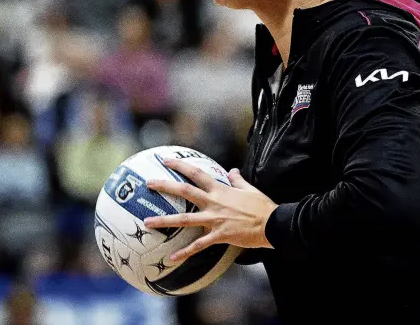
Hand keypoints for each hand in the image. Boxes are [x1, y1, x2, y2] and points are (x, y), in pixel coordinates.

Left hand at [144, 159, 277, 261]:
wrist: (272, 224)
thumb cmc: (261, 206)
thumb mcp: (249, 189)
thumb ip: (237, 180)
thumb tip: (232, 170)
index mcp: (220, 189)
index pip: (196, 173)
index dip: (180, 165)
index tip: (165, 160)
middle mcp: (214, 202)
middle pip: (185, 191)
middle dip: (165, 186)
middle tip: (148, 183)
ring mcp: (215, 219)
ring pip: (184, 219)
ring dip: (164, 220)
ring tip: (146, 222)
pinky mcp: (219, 235)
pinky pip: (197, 246)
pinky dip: (183, 253)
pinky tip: (170, 259)